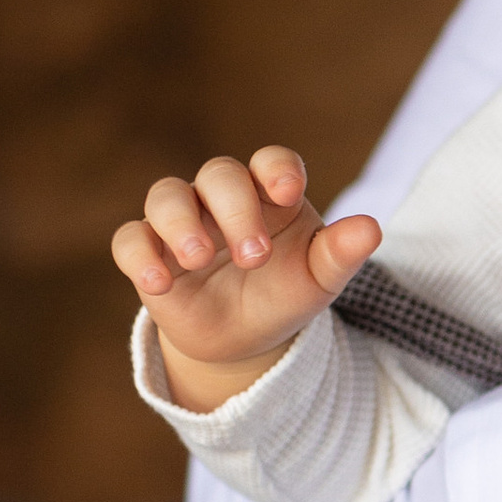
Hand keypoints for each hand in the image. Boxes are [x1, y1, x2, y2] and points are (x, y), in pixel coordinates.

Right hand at [111, 147, 381, 412]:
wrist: (244, 339)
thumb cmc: (285, 294)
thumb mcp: (318, 280)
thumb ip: (340, 253)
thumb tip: (371, 229)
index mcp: (270, 194)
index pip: (270, 162)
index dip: (277, 169)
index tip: (288, 192)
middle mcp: (222, 198)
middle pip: (218, 174)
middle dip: (234, 208)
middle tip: (253, 256)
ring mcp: (182, 222)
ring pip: (167, 195)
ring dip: (180, 223)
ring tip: (197, 260)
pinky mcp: (149, 252)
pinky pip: (131, 239)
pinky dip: (139, 255)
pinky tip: (157, 283)